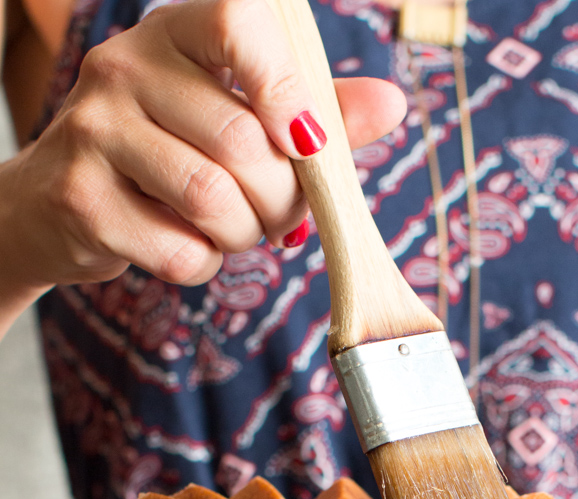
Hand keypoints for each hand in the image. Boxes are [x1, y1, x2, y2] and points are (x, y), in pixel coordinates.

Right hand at [0, 0, 404, 296]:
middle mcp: (125, 67)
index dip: (284, 86)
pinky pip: (180, 251)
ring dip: (242, 235)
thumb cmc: (167, 157)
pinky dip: (202, 265)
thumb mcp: (237, 119)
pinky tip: (186, 246)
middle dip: (277, 199)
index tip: (305, 140)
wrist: (57, 204)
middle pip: (242, 141)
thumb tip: (390, 104)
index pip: (236, 23)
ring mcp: (95, 130)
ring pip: (211, 199)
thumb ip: (311, 113)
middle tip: (274, 215)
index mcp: (173, 34)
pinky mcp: (83, 200)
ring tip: (233, 230)